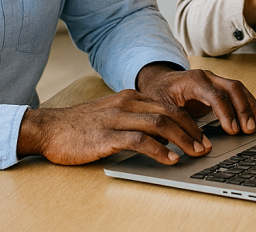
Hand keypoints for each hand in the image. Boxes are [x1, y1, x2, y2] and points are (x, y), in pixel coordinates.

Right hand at [17, 89, 211, 165]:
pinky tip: (170, 159)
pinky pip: (139, 140)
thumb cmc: (80, 126)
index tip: (203, 135)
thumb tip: (163, 134)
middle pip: (170, 113)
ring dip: (182, 140)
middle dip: (193, 130)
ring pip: (160, 124)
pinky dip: (159, 150)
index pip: (168, 105)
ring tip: (195, 153)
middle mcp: (127, 104)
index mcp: (130, 97)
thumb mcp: (112, 115)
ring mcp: (117, 118)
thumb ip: (135, 119)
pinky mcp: (107, 136)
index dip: (190, 121)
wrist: (49, 128)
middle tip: (206, 146)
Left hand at [136, 64, 255, 135]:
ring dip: (251, 106)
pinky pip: (238, 94)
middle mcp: (207, 77)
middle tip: (250, 129)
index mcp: (193, 81)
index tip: (232, 130)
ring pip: (239, 90)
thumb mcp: (161, 108)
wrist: (158, 81)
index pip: (215, 95)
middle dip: (243, 109)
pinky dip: (249, 105)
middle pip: (232, 89)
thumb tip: (188, 140)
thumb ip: (176, 122)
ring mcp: (215, 81)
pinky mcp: (220, 88)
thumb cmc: (158, 94)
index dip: (225, 112)